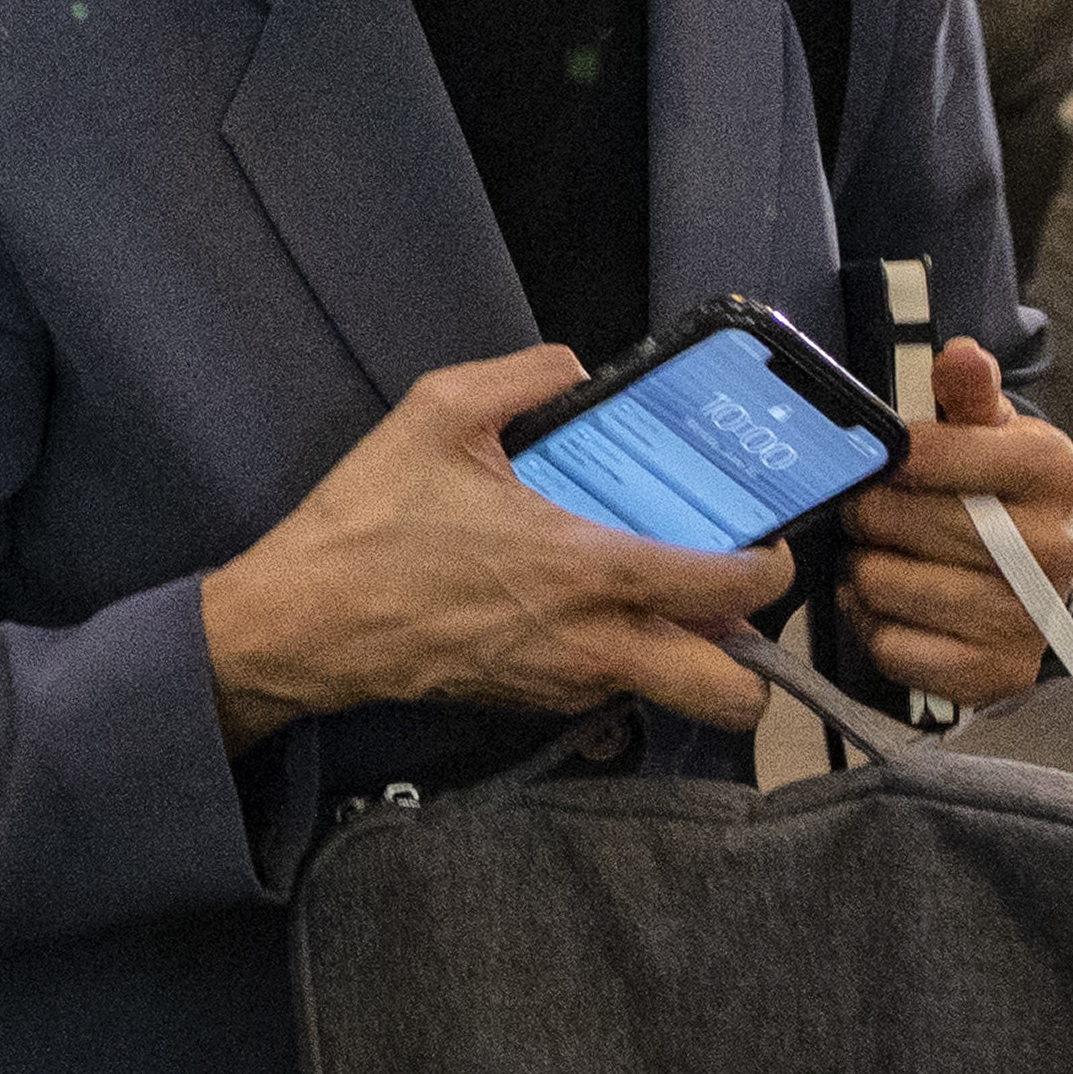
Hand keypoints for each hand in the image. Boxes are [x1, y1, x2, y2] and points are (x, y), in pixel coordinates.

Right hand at [198, 347, 795, 748]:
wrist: (301, 624)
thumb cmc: (369, 522)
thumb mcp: (438, 411)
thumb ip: (525, 375)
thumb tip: (576, 368)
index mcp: (587, 567)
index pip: (727, 592)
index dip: (770, 571)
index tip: (768, 545)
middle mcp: (591, 642)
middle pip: (730, 696)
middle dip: (754, 661)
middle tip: (728, 601)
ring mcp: (564, 684)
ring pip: (673, 700)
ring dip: (687, 661)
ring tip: (660, 601)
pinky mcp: (531, 705)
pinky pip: (612, 698)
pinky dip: (623, 666)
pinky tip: (587, 614)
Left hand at [830, 337, 1072, 705]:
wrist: (1044, 583)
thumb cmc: (999, 494)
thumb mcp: (991, 432)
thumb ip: (967, 392)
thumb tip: (959, 354)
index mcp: (1049, 471)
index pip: (930, 453)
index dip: (891, 458)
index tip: (889, 462)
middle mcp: (1050, 548)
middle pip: (897, 521)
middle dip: (868, 514)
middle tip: (874, 514)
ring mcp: (1025, 618)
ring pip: (883, 584)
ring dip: (864, 571)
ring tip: (883, 558)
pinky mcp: (995, 674)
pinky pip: (891, 647)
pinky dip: (875, 627)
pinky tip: (893, 608)